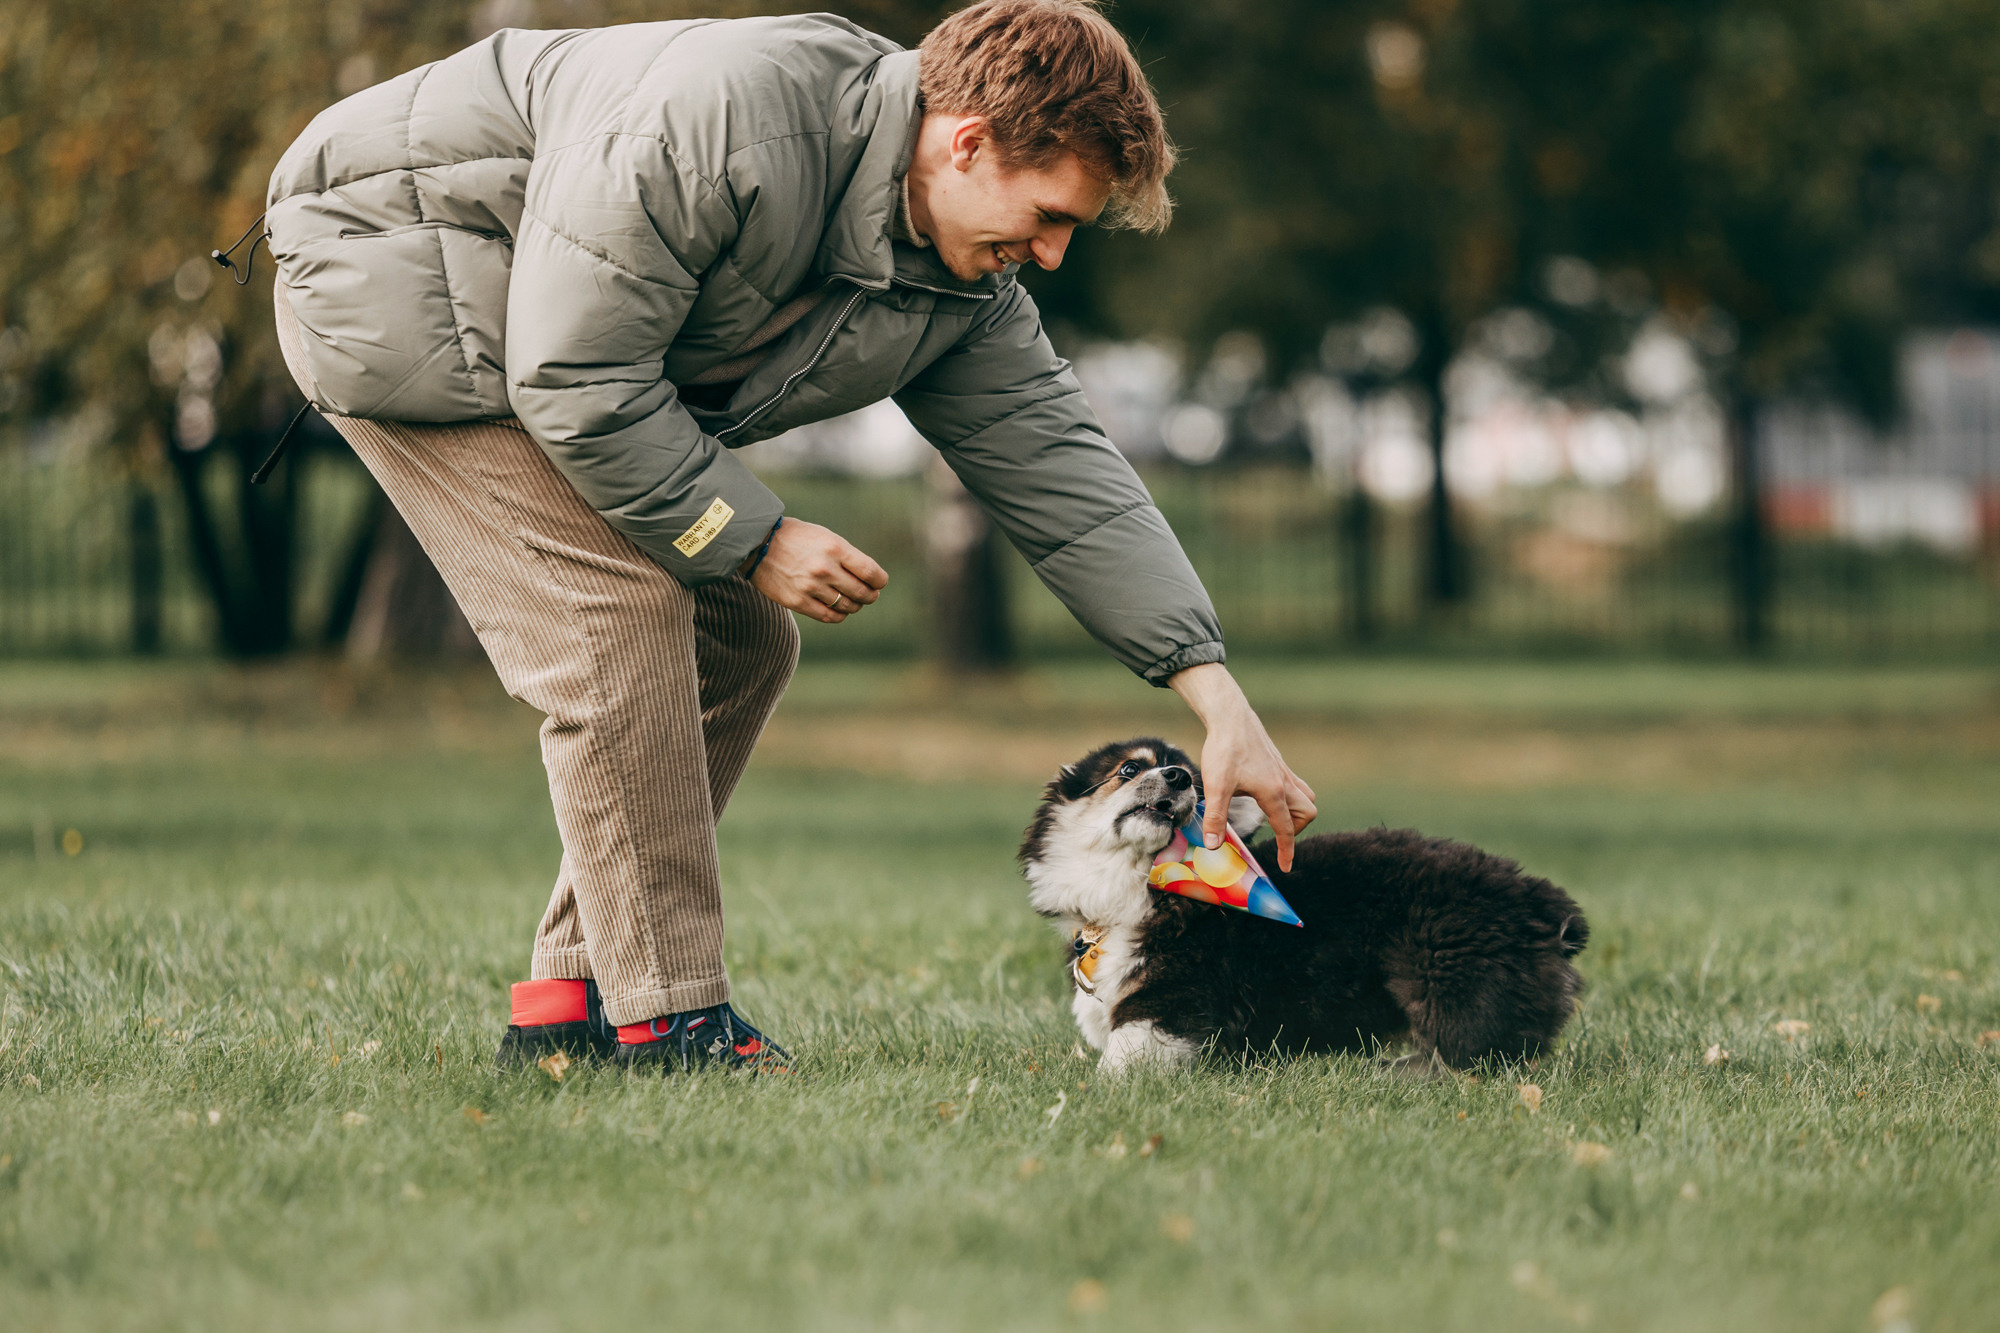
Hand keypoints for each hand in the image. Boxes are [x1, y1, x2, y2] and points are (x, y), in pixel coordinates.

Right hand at [744, 518, 887, 623]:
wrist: (757, 543)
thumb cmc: (796, 537)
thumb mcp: (825, 536)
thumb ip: (846, 556)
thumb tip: (870, 579)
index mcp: (835, 548)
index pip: (872, 573)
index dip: (880, 581)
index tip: (878, 583)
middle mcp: (825, 568)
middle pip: (862, 593)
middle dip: (870, 596)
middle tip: (869, 594)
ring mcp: (810, 587)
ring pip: (847, 606)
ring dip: (854, 606)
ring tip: (852, 601)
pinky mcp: (797, 601)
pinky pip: (828, 616)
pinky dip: (839, 615)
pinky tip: (838, 610)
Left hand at [1167, 663, 1317, 871]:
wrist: (1230, 716)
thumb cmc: (1225, 750)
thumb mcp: (1216, 787)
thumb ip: (1216, 818)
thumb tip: (1214, 846)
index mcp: (1273, 793)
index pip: (1286, 829)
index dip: (1286, 851)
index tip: (1285, 867)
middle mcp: (1284, 782)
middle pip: (1307, 812)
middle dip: (1296, 828)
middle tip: (1276, 833)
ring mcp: (1283, 770)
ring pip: (1305, 795)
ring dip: (1296, 810)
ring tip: (1273, 815)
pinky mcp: (1277, 761)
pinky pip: (1294, 783)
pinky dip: (1288, 794)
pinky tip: (1263, 792)